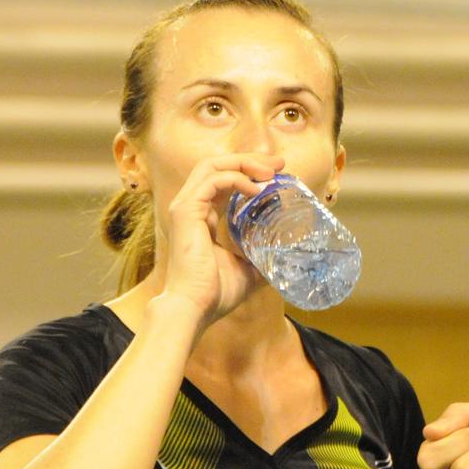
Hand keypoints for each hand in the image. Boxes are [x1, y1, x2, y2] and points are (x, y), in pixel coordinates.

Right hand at [158, 152, 284, 326]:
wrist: (195, 308)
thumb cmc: (216, 293)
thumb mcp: (247, 269)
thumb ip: (260, 257)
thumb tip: (283, 256)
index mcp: (201, 217)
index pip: (222, 181)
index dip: (249, 172)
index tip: (276, 173)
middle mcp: (190, 207)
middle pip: (217, 166)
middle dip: (249, 160)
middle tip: (278, 164)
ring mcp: (185, 207)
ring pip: (212, 165)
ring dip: (244, 164)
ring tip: (270, 172)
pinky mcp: (186, 211)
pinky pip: (213, 180)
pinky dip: (236, 179)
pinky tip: (256, 190)